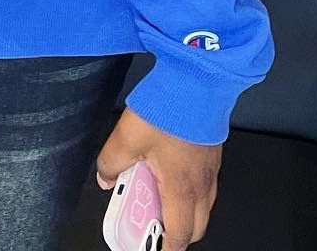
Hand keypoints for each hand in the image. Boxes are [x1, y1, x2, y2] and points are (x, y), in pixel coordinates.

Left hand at [96, 107, 219, 250]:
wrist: (197, 83)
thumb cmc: (169, 110)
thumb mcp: (126, 137)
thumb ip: (111, 162)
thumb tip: (105, 177)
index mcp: (181, 190)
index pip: (178, 236)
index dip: (166, 249)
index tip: (153, 250)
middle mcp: (201, 185)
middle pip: (193, 227)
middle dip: (173, 233)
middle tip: (149, 224)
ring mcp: (210, 170)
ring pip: (201, 206)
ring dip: (180, 210)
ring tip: (154, 196)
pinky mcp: (211, 155)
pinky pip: (203, 185)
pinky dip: (187, 189)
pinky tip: (167, 171)